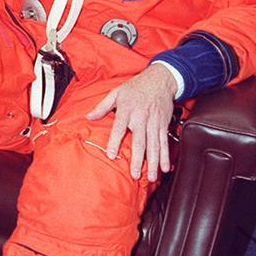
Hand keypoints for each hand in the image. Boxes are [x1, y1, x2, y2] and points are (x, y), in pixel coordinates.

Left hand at [87, 64, 176, 180]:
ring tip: (151, 177)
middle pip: (139, 141)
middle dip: (137, 159)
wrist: (160, 79)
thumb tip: (88, 116)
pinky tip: (165, 167)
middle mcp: (141, 118)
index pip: (119, 128)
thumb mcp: (116, 92)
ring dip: (153, 162)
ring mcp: (154, 123)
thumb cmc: (136, 86)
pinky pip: (165, 143)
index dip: (115, 142)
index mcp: (127, 110)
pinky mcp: (163, 125)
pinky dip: (166, 156)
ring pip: (154, 145)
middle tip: (135, 174)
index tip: (112, 155)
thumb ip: (102, 106)